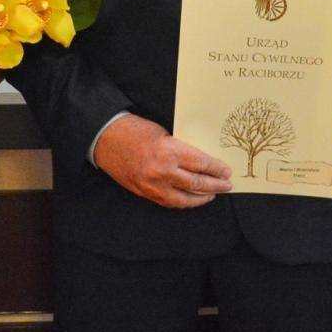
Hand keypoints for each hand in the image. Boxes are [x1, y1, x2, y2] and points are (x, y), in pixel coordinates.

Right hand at [93, 114, 232, 208]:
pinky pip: (169, 202)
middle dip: (215, 185)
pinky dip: (183, 202)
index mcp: (169, 151)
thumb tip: (199, 159)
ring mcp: (153, 185)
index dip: (216, 169)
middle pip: (197, 183)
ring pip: (184, 198)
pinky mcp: (144, 192)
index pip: (201, 164)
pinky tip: (191, 199)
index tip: (226, 170)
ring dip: (202, 198)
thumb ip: (180, 147)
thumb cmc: (133, 130)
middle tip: (227, 184)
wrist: (104, 138)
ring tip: (213, 194)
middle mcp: (162, 171)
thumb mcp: (162, 132)